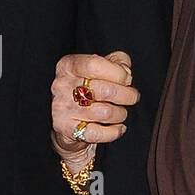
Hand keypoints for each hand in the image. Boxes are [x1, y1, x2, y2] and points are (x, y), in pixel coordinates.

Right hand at [50, 50, 138, 171]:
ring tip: (121, 112)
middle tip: (132, 97)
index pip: (95, 65)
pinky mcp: (67, 129)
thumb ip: (117, 61)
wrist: (65, 119)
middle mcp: (62, 86)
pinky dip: (114, 132)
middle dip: (127, 95)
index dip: (117, 73)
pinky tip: (119, 127)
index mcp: (68, 66)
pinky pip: (98, 133)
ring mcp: (62, 109)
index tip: (127, 79)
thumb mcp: (99, 67)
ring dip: (120, 114)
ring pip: (105, 113)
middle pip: (105, 90)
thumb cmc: (87, 89)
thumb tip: (126, 71)